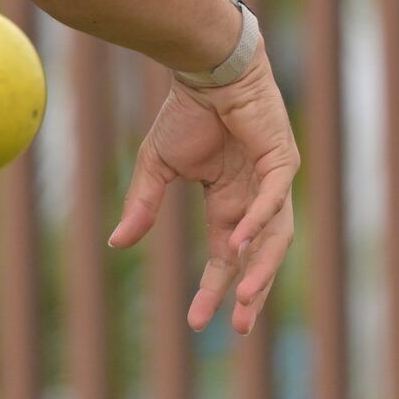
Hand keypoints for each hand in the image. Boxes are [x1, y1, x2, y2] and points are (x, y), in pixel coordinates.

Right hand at [106, 42, 298, 334]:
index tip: (196, 323)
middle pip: (258, 257)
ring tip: (245, 300)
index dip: (213, 288)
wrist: (205, 71)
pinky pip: (273, 201)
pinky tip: (239, 244)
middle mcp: (255, 198)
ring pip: (275, 238)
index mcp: (230, 202)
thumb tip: (117, 243)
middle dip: (250, 293)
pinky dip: (258, 223)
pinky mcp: (281, 160)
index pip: (226, 256)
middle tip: (237, 328)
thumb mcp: (158, 166)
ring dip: (261, 270)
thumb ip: (143, 205)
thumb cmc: (186, 113)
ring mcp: (273, 181)